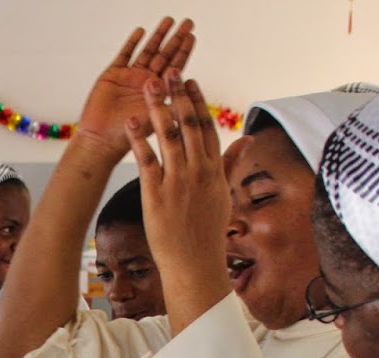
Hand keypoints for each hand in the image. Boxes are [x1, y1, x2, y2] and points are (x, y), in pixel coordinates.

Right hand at [74, 17, 196, 158]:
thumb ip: (172, 104)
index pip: (175, 68)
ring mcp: (130, 77)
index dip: (184, 52)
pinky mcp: (112, 75)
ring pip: (147, 51)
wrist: (101, 141)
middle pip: (164, 55)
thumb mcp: (157, 121)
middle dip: (176, 39)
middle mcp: (146, 83)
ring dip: (158, 36)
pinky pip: (124, 55)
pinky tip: (141, 31)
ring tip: (169, 20)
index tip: (192, 36)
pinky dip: (132, 43)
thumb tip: (190, 89)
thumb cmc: (130, 138)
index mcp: (159, 93)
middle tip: (188, 23)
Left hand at [124, 74, 228, 288]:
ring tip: (147, 87)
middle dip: (177, 97)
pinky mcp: (157, 195)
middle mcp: (198, 172)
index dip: (197, 102)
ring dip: (158, 109)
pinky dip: (139, 139)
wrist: (194, 264)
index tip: (189, 81)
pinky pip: (147, 161)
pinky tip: (131, 121)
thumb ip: (231, 164)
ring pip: (169, 137)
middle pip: (189, 125)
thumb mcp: (224, 195)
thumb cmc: (207, 232)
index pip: (207, 127)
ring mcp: (178, 182)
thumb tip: (247, 139)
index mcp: (214, 171)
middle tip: (167, 73)